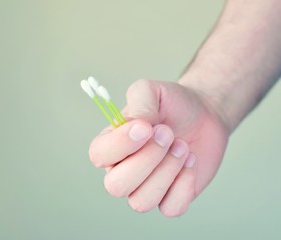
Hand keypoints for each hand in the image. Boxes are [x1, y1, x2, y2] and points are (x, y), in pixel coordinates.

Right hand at [88, 79, 228, 216]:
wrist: (204, 114)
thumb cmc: (172, 103)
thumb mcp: (152, 91)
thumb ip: (139, 104)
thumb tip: (136, 127)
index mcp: (111, 144)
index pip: (98, 155)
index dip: (120, 145)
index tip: (146, 127)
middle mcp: (122, 170)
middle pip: (116, 186)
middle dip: (147, 160)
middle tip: (169, 134)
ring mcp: (145, 187)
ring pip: (141, 202)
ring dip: (167, 171)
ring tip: (182, 146)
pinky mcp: (170, 198)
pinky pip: (170, 208)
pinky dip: (184, 185)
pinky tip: (190, 162)